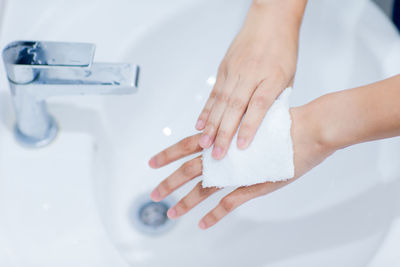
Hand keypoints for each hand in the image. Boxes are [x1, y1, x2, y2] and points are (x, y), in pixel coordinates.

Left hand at [149, 105, 333, 228]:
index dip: (168, 154)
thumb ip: (231, 132)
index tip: (152, 162)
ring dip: (186, 203)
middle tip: (155, 194)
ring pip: (203, 190)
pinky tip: (203, 223)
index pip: (187, 146)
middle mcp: (224, 156)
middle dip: (170, 183)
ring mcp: (236, 173)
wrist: (307, 130)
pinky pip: (228, 204)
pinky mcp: (252, 187)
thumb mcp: (250, 124)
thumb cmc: (283, 124)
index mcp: (222, 139)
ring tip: (172, 212)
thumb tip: (218, 135)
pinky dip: (214, 215)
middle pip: (188, 171)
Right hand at [195, 0, 306, 159]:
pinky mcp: (224, 69)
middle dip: (224, 133)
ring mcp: (235, 71)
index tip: (242, 147)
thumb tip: (265, 126)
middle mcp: (251, 74)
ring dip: (211, 125)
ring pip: (221, 102)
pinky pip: (214, 93)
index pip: (259, 106)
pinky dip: (206, 110)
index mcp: (272, 77)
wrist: (270, 21)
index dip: (250, 127)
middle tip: (217, 154)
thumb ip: (276, 101)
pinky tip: (199, 124)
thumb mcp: (288, 77)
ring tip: (204, 144)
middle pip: (235, 107)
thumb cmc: (282, 50)